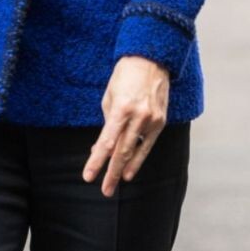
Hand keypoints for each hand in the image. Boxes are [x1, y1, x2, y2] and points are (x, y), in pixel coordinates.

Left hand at [83, 55, 169, 196]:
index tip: (89, 176)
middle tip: (105, 190)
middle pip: (122, 151)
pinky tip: (131, 170)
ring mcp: (152, 120)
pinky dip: (139, 158)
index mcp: (121, 109)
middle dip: (111, 172)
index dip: (97, 161)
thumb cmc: (124, 77)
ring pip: (136, 151)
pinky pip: (148, 144)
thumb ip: (106, 125)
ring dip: (125, 169)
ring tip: (116, 184)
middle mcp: (138, 116)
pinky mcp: (161, 121)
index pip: (106, 142)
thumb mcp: (109, 98)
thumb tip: (100, 148)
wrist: (151, 60)